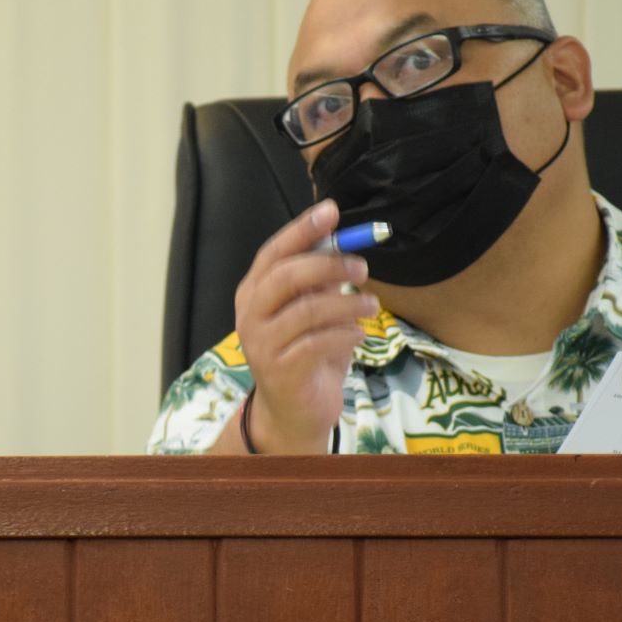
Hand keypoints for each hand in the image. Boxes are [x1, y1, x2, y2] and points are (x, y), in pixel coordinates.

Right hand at [231, 199, 377, 452]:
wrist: (294, 411)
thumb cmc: (306, 353)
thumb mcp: (313, 310)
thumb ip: (320, 280)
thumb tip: (344, 242)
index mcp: (254, 291)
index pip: (274, 252)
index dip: (302, 230)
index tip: (332, 210)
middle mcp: (250, 314)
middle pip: (286, 276)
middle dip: (329, 265)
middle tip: (363, 267)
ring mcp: (261, 343)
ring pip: (306, 310)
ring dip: (347, 302)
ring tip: (371, 305)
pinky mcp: (281, 370)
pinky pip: (318, 342)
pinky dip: (346, 333)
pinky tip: (359, 333)